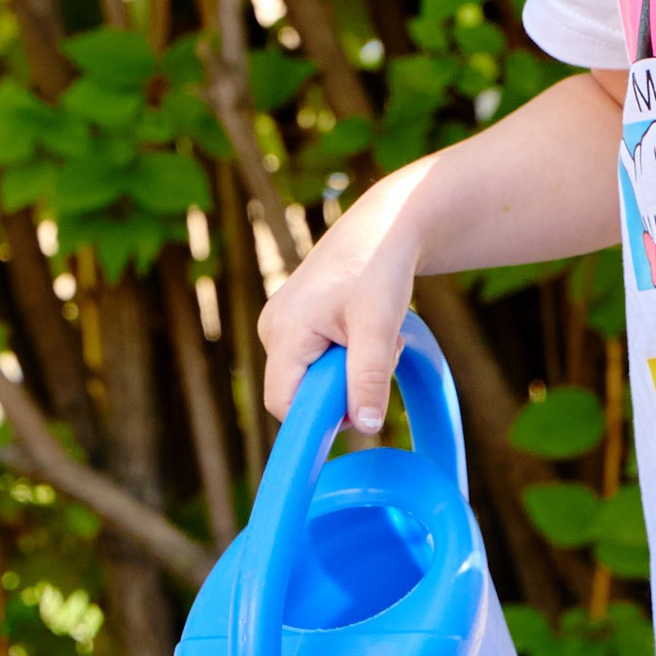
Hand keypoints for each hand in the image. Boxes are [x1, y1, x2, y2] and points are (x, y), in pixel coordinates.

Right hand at [258, 168, 427, 432]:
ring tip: (377, 337)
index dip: (320, 416)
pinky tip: (365, 331)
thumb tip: (367, 428)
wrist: (383, 227)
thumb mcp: (378, 327)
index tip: (363, 403)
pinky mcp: (296, 322)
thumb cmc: (378, 269)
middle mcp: (272, 330)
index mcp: (284, 331)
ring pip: (312, 377)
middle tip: (381, 355)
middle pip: (299, 392)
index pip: (283, 404)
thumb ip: (369, 379)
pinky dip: (346, 355)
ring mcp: (281, 325)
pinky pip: (315, 359)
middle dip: (343, 388)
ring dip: (350, 370)